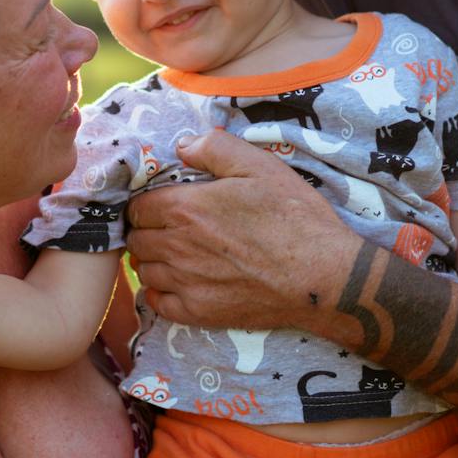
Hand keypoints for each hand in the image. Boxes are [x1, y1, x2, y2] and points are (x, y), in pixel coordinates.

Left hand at [123, 131, 356, 331]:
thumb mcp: (259, 165)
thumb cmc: (293, 216)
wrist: (321, 277)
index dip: (146, 203)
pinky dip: (161, 291)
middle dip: (147, 230)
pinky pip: (158, 303)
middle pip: (136, 240)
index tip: (161, 204)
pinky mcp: (198, 312)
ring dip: (153, 260)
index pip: (137, 207)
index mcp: (185, 208)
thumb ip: (215, 148)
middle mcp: (177, 247)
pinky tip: (179, 282)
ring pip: (144, 270)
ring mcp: (186, 283)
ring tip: (174, 253)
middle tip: (168, 227)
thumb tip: (182, 146)